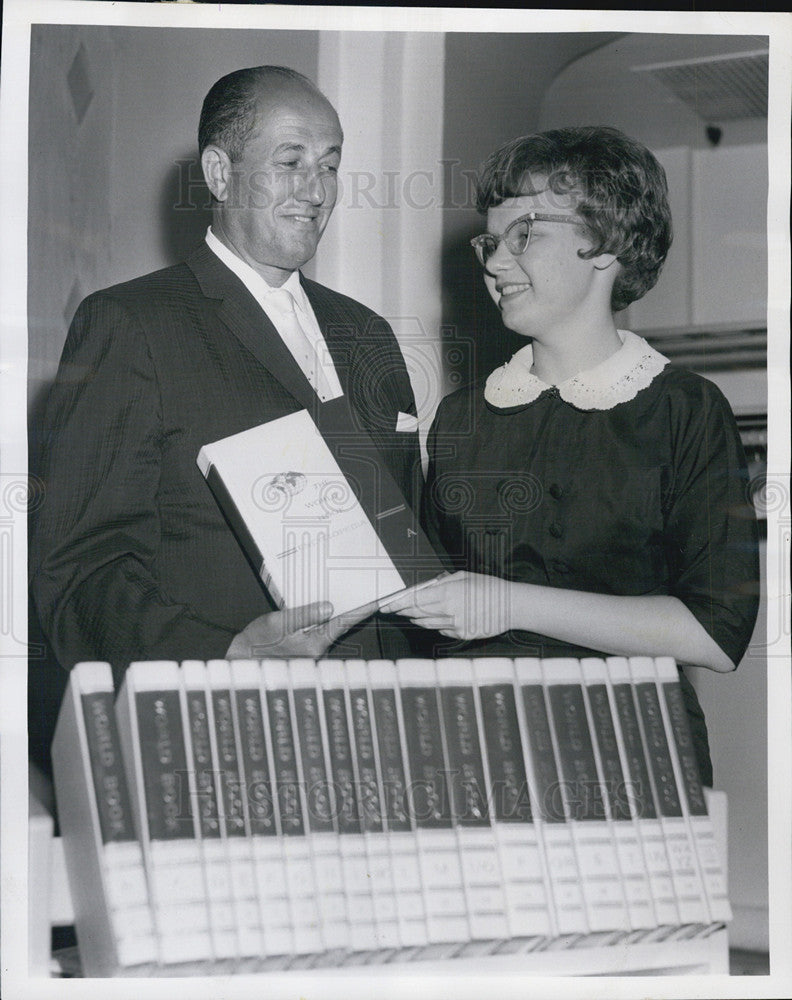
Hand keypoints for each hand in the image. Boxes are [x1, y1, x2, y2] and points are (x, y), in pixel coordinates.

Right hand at [225, 599, 377, 659]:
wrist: (242, 660)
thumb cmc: (258, 643)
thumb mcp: (278, 623)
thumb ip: (304, 615)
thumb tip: (328, 607)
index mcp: (314, 643)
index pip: (343, 623)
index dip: (361, 611)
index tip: (377, 600)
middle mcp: (318, 650)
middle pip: (341, 626)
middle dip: (353, 611)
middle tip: (366, 593)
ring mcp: (313, 651)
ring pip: (331, 629)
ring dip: (339, 615)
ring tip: (348, 596)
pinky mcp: (306, 650)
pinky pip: (321, 632)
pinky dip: (325, 621)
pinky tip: (325, 609)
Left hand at [379, 571, 513, 641]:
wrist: (511, 606)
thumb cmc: (489, 587)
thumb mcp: (465, 576)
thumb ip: (443, 582)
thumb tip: (425, 588)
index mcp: (449, 593)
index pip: (416, 600)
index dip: (398, 603)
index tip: (387, 605)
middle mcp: (450, 611)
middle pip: (417, 613)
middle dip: (402, 611)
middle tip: (390, 609)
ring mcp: (455, 626)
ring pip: (426, 624)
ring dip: (415, 619)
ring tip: (407, 614)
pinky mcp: (461, 635)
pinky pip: (441, 630)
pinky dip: (434, 625)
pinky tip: (432, 619)